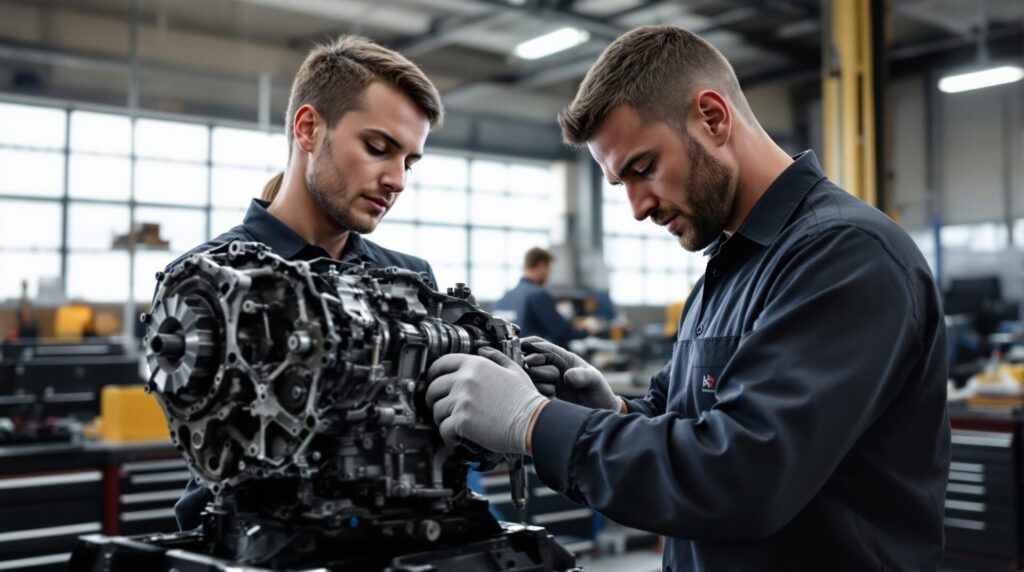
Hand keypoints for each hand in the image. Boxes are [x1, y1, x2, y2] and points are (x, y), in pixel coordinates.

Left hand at [426, 347, 548, 454]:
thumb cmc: (526, 399)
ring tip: (452, 423)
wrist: (532, 421)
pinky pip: (443, 429)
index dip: (433, 373)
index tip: (433, 381)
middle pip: (433, 387)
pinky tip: (456, 438)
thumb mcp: (514, 369)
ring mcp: (462, 400)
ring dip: (441, 419)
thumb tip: (483, 350)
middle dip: (434, 398)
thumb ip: (496, 357)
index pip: (441, 363)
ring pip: (436, 410)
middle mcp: (465, 380)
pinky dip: (448, 436)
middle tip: (441, 406)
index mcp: (476, 365)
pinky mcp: (462, 421)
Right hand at [521, 336, 621, 411]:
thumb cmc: (598, 391)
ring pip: (528, 375)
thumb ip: (583, 376)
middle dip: (534, 366)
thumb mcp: (594, 380)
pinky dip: (538, 392)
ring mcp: (545, 380)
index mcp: (561, 356)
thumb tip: (567, 376)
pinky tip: (553, 397)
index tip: (534, 360)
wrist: (598, 410)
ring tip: (554, 389)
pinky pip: (531, 390)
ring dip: (537, 381)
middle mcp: (550, 366)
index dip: (532, 348)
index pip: (538, 343)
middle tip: (554, 376)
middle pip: (528, 359)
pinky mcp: (542, 394)